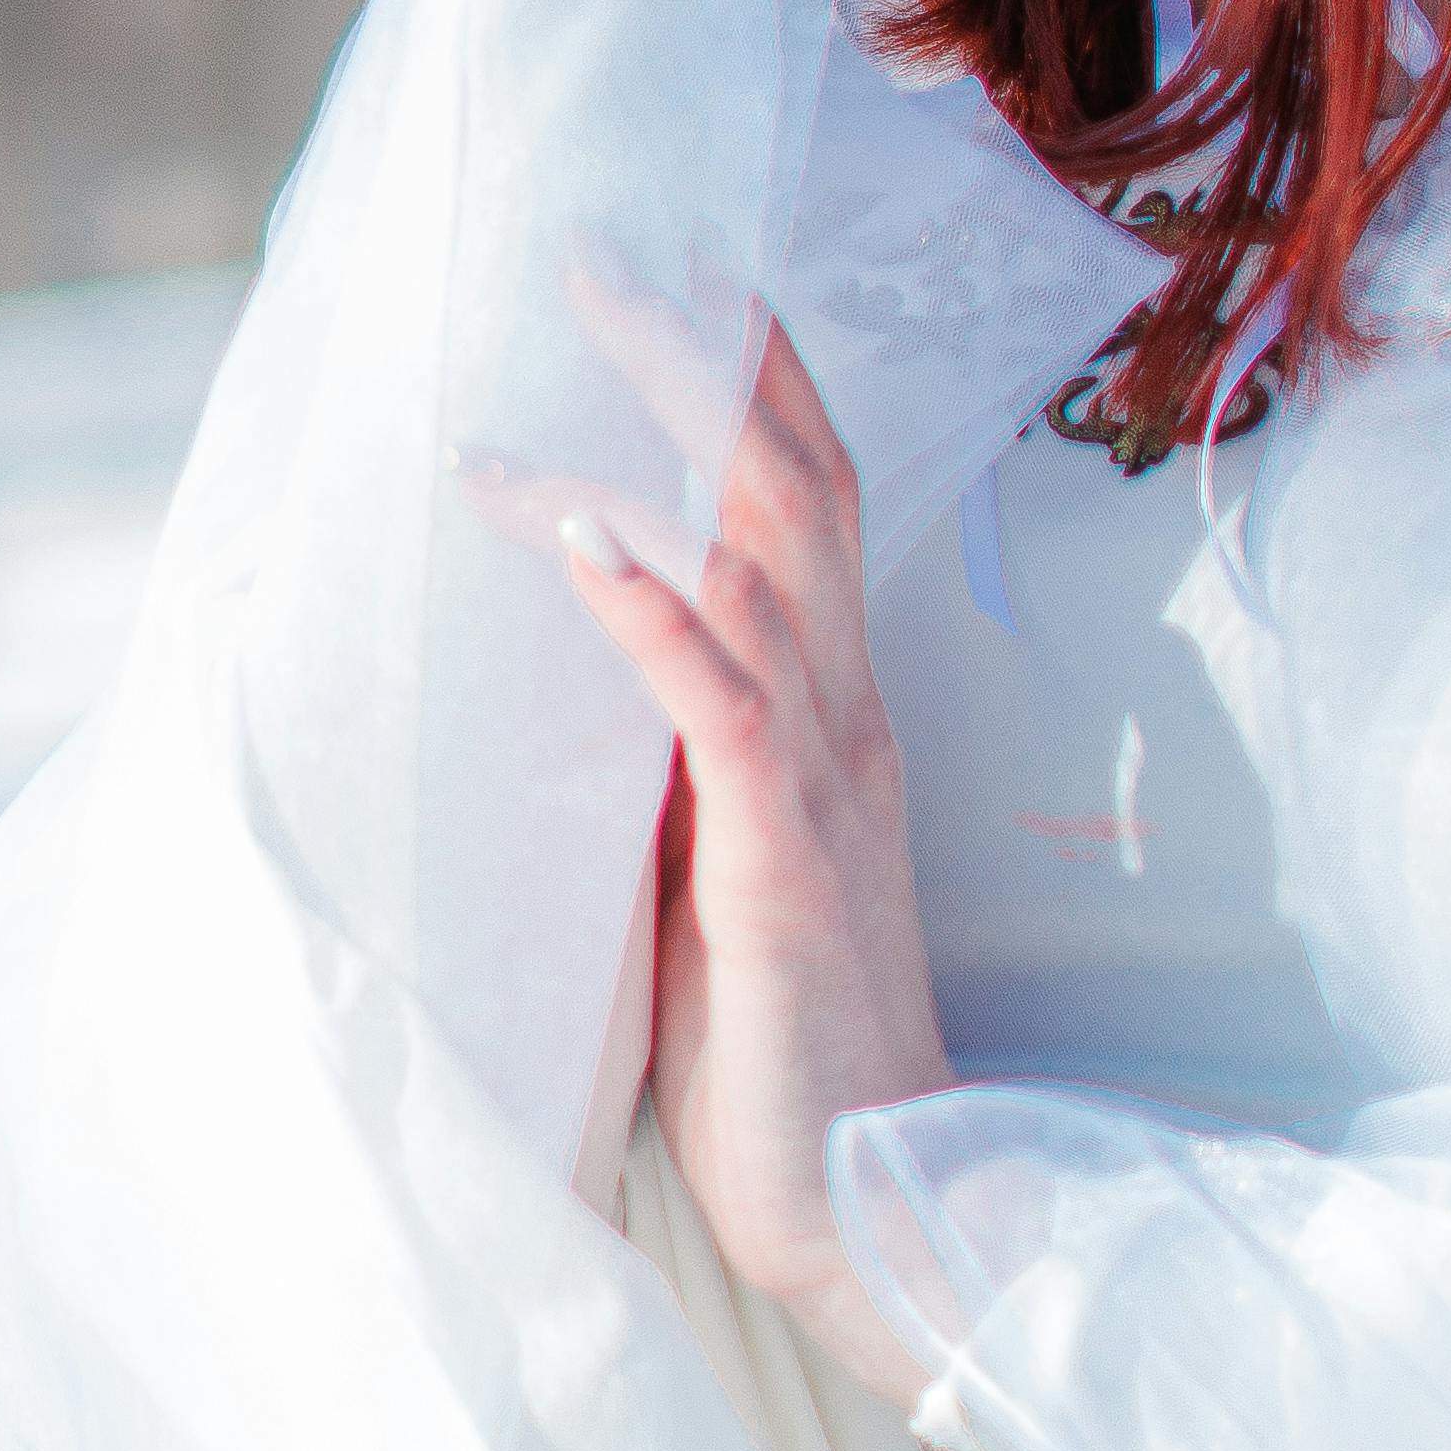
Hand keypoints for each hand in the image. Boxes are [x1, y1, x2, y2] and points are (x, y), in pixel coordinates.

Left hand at [557, 323, 947, 1406]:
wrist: (878, 1205)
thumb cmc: (782, 1051)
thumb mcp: (718, 863)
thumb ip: (682, 758)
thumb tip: (591, 656)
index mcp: (834, 717)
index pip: (808, 501)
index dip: (749, 378)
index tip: (670, 270)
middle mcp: (845, 720)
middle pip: (791, 485)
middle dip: (700, 355)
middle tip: (604, 245)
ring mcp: (821, 785)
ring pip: (758, 559)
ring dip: (654, 441)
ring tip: (572, 334)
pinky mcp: (778, 867)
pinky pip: (719, 706)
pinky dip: (649, 609)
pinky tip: (581, 536)